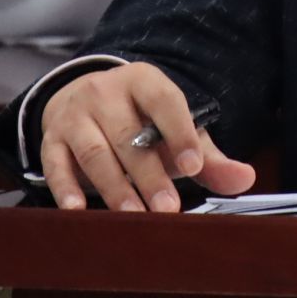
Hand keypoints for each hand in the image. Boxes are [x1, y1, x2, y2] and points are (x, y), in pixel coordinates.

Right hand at [38, 62, 255, 212]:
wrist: (82, 100)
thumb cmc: (139, 121)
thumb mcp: (173, 129)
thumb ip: (207, 156)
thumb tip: (245, 178)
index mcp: (143, 81)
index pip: (164, 101)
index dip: (179, 132)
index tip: (193, 167)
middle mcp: (105, 92)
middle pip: (127, 135)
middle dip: (148, 174)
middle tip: (167, 208)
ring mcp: (75, 114)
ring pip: (94, 151)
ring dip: (113, 187)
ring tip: (132, 217)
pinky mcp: (51, 137)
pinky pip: (55, 162)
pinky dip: (65, 187)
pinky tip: (77, 210)